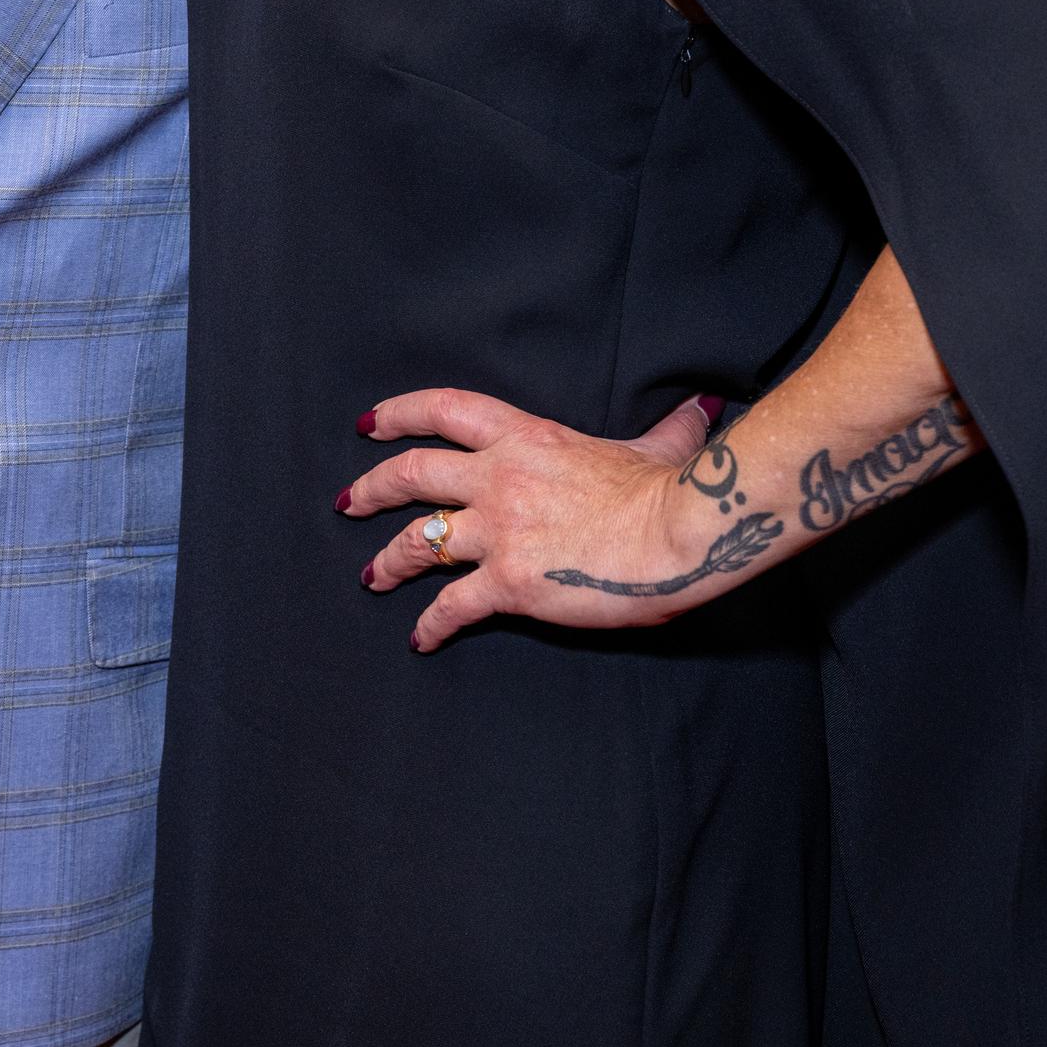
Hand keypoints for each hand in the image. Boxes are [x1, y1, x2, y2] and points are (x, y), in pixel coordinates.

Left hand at [339, 389, 741, 648]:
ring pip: (419, 541)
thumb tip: (697, 408)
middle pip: (412, 473)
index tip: (369, 423)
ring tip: (371, 574)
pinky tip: (420, 638)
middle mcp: (498, 477)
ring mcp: (498, 530)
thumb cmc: (668, 490)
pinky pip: (452, 606)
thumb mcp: (657, 447)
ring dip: (388, 559)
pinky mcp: (508, 582)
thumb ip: (665, 429)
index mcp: (525, 436)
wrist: (676, 534)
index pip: (445, 410)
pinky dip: (431, 624)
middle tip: (348, 502)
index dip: (399, 413)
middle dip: (372, 488)